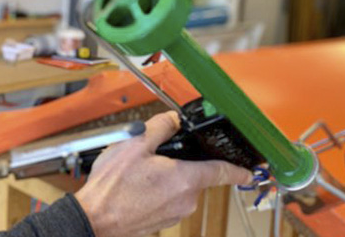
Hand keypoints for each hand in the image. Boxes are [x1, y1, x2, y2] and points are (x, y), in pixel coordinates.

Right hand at [75, 112, 252, 236]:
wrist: (93, 220)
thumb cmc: (111, 187)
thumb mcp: (135, 144)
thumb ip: (160, 127)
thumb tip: (173, 120)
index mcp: (186, 180)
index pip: (223, 172)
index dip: (240, 169)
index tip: (251, 169)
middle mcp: (186, 201)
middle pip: (196, 176)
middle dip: (181, 163)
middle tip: (155, 156)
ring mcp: (174, 214)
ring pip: (180, 188)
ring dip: (167, 178)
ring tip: (138, 173)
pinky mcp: (161, 222)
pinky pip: (167, 200)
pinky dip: (157, 191)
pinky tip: (136, 186)